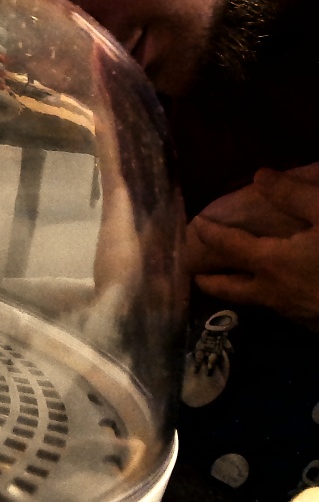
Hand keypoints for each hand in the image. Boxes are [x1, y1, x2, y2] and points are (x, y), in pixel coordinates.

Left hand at [188, 167, 318, 328]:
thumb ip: (293, 195)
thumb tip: (259, 175)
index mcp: (270, 262)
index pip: (225, 246)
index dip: (208, 233)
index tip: (195, 225)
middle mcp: (273, 292)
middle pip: (228, 289)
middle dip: (208, 280)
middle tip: (194, 273)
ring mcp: (295, 314)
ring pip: (254, 303)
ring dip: (238, 293)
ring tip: (233, 282)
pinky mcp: (315, 326)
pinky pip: (282, 312)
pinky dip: (269, 301)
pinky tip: (281, 293)